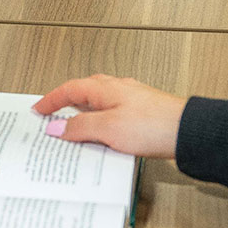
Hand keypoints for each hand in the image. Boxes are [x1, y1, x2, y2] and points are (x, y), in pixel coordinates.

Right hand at [33, 75, 184, 158]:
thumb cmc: (154, 124)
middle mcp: (117, 90)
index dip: (51, 100)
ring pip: (98, 106)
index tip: (39, 109)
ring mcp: (130, 102)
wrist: (189, 132)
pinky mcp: (141, 116)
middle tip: (52, 119)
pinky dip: (101, 126)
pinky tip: (104, 139)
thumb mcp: (108, 128)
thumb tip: (56, 127)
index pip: (68, 89)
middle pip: (83, 94)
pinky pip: (112, 117)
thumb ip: (80, 127)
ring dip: (84, 117)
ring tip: (75, 134)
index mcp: (104, 88)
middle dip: (66, 106)